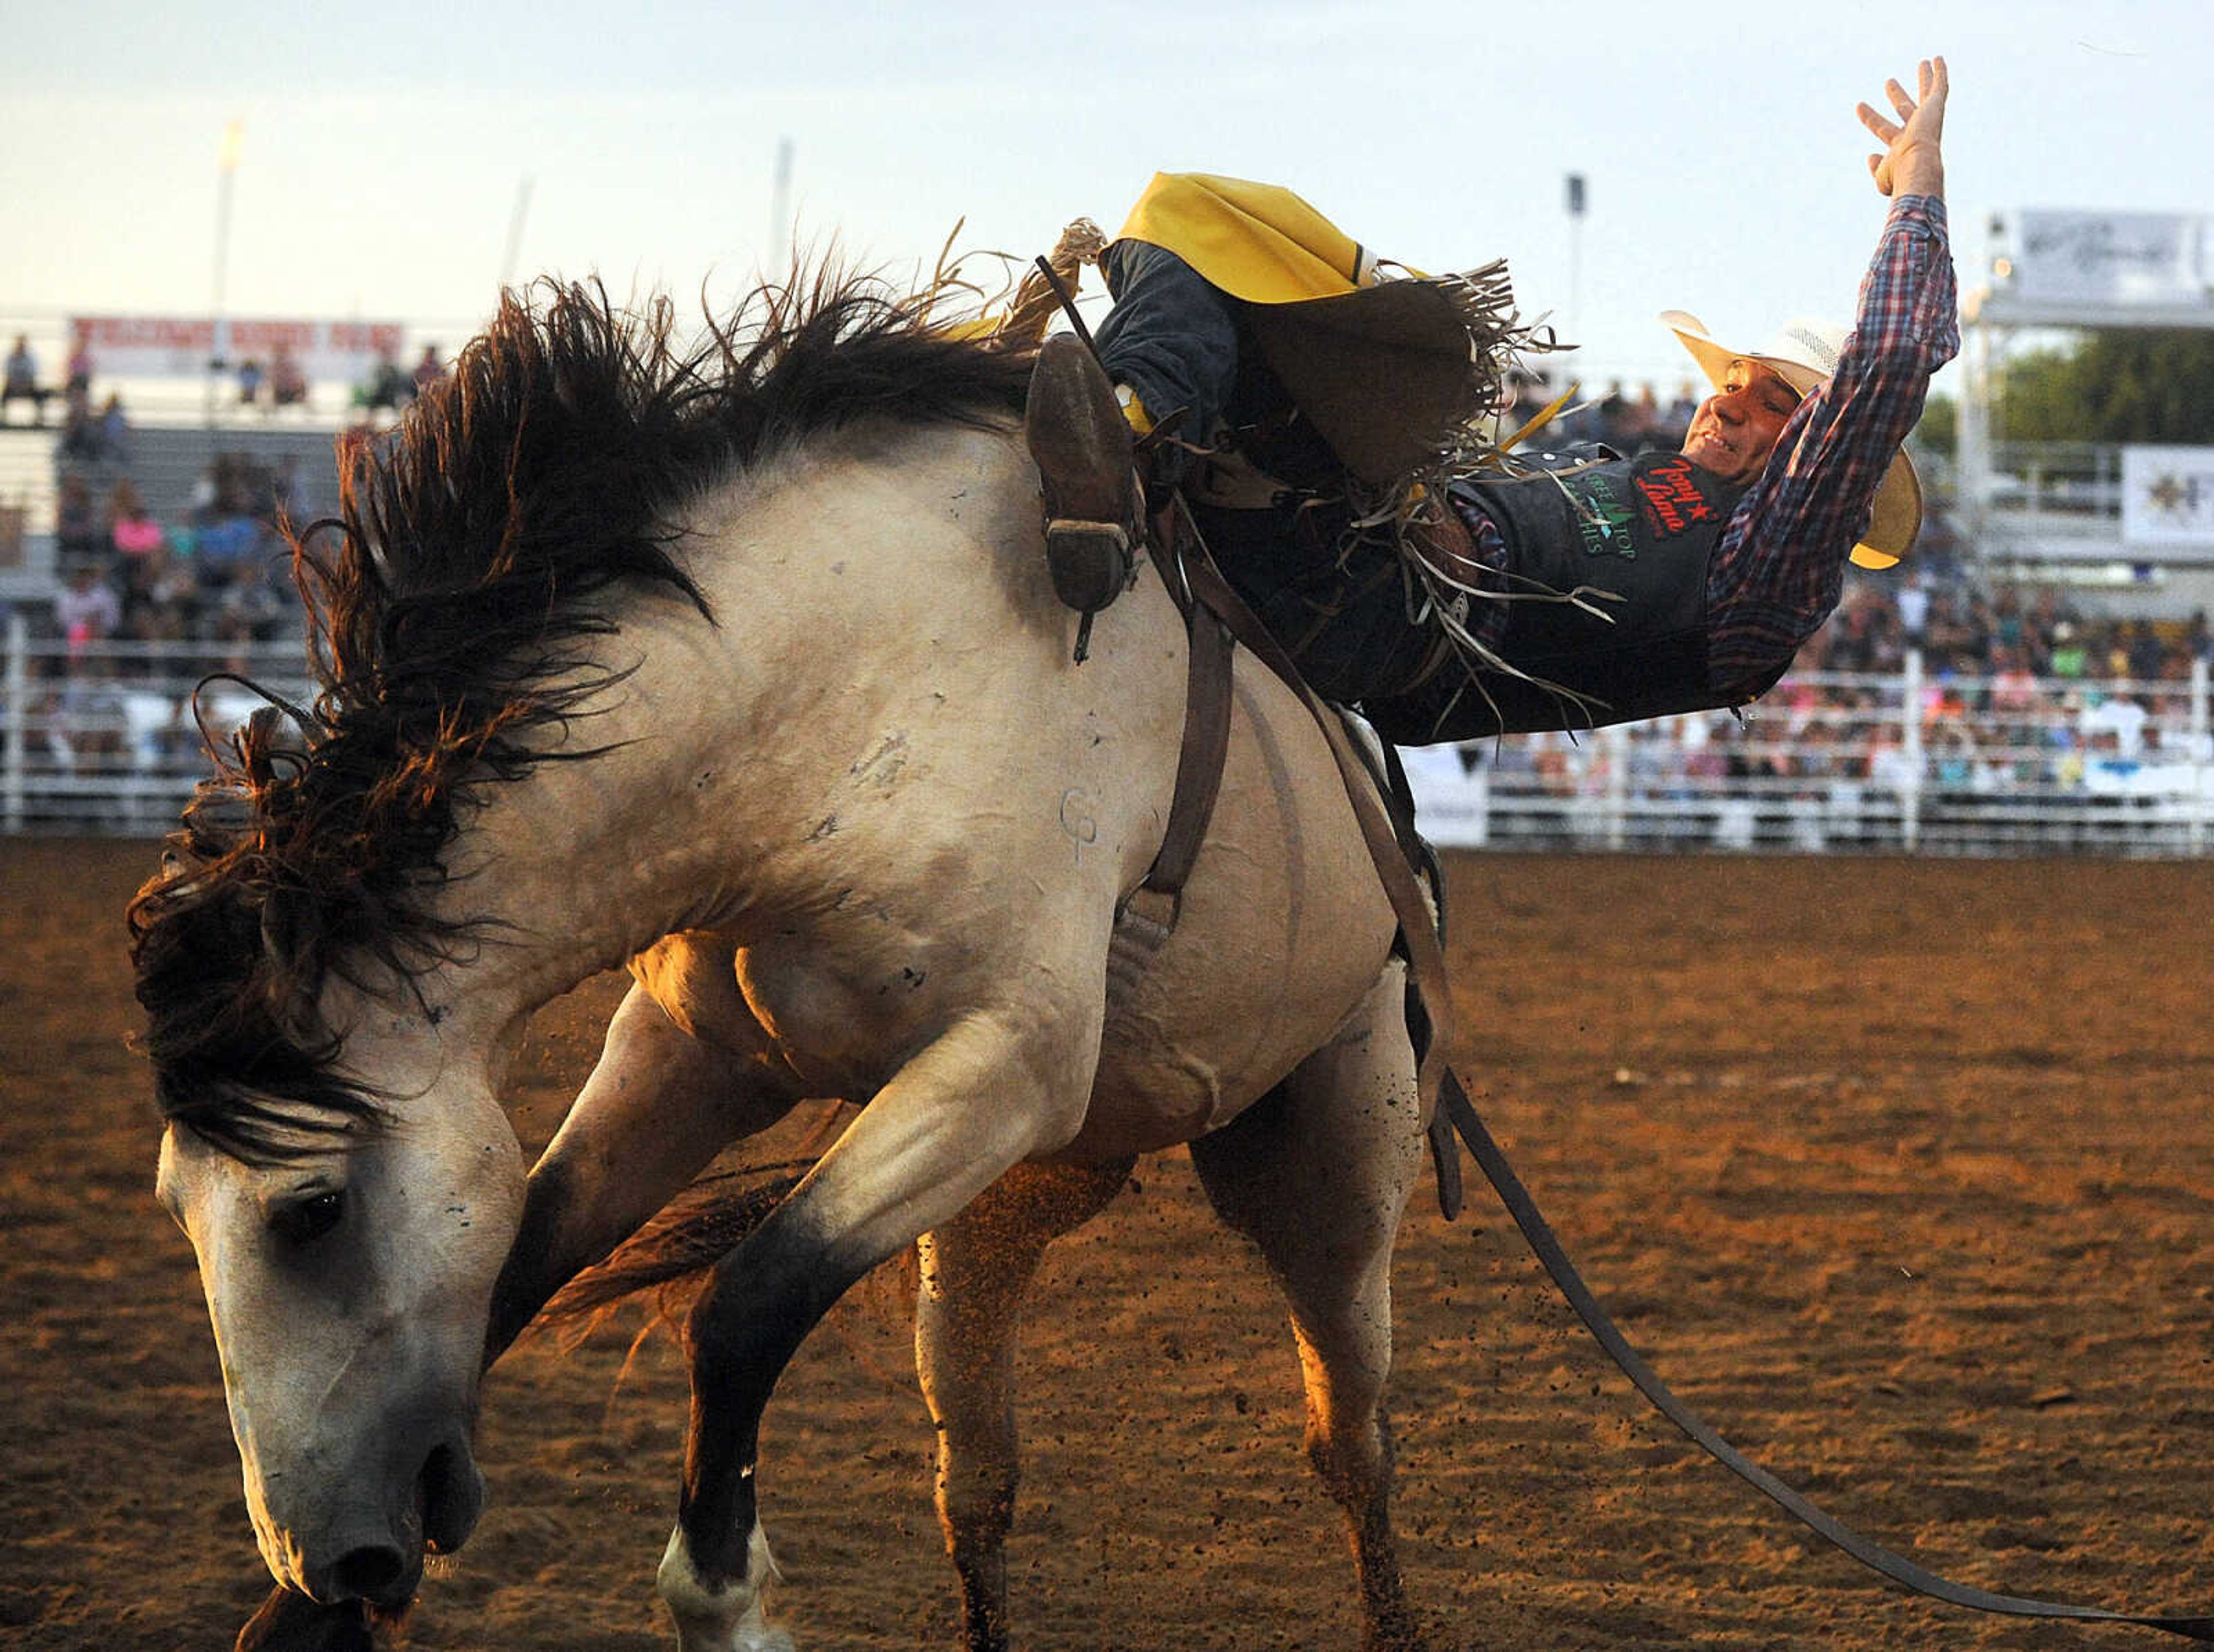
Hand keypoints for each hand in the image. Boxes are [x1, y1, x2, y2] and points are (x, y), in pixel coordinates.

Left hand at [1858, 56, 1947, 198]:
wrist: (1917, 166)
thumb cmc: (1900, 175)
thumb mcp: (1881, 176)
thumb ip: (1876, 167)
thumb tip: (1870, 156)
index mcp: (1902, 147)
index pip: (1883, 128)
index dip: (1870, 118)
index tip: (1859, 107)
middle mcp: (1917, 131)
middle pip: (1904, 108)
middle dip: (1897, 95)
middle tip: (1888, 81)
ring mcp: (1928, 119)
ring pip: (1926, 93)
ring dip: (1924, 78)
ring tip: (1923, 63)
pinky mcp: (1936, 107)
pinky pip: (1940, 86)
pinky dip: (1940, 72)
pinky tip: (1938, 59)